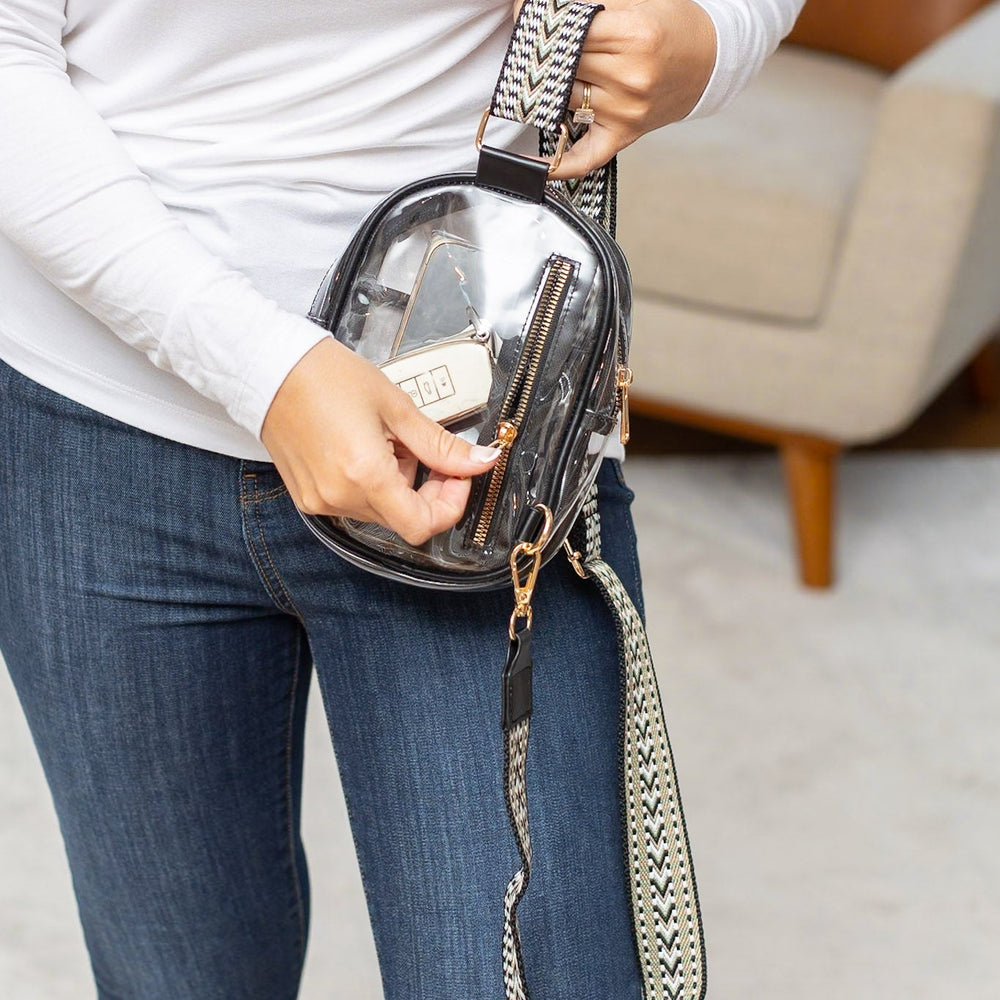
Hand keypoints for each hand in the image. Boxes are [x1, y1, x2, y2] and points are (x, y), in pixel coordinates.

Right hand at [261, 338, 499, 544]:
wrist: (270, 367)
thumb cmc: (325, 376)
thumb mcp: (396, 406)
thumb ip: (441, 444)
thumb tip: (481, 461)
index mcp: (364, 475)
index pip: (422, 525)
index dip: (450, 505)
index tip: (457, 475)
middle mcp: (340, 497)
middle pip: (404, 519)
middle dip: (427, 489)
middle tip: (428, 451)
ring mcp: (321, 501)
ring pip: (382, 511)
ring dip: (398, 484)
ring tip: (387, 441)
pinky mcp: (309, 498)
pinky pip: (355, 503)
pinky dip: (371, 483)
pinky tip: (365, 449)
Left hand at [516, 0, 716, 178]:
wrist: (708, 62)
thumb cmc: (672, 29)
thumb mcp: (636, 2)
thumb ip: (591, 6)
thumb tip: (546, 14)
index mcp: (634, 35)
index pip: (569, 31)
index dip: (547, 23)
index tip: (532, 18)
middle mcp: (630, 77)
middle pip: (564, 65)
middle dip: (547, 54)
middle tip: (536, 45)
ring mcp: (626, 111)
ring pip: (563, 100)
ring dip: (551, 90)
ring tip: (549, 75)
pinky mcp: (624, 135)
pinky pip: (585, 157)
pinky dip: (559, 165)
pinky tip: (536, 165)